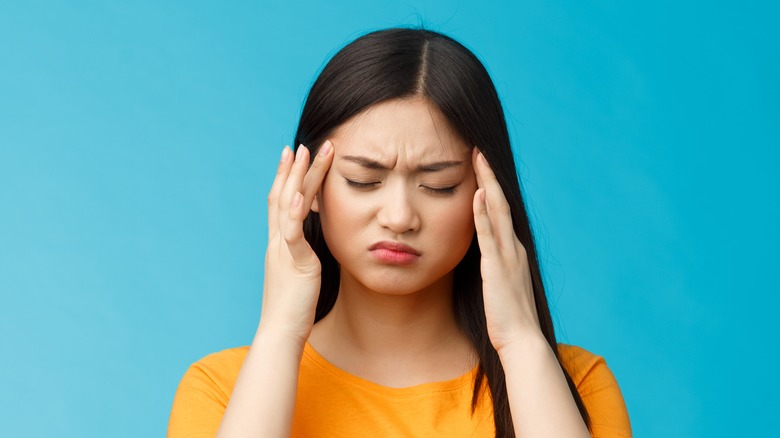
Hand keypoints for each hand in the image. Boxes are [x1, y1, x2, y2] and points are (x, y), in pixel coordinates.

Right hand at [259, 141, 333, 345]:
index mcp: (279, 245)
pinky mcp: (294, 263)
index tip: (294, 156)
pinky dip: (293, 211)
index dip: (286, 178)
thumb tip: (311, 248)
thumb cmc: (292, 309)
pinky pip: (291, 233)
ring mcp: (283, 250)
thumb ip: (302, 257)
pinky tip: (298, 192)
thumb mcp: (299, 275)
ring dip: (297, 177)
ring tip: (306, 152)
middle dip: (292, 169)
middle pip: (282, 196)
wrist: (280, 333)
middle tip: (300, 144)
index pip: (280, 204)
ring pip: (288, 205)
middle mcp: (278, 242)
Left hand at [472, 148, 541, 352]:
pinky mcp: (496, 267)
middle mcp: (513, 248)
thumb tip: (481, 260)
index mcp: (513, 252)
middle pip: (500, 204)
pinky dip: (482, 213)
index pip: (501, 213)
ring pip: (496, 211)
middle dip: (489, 176)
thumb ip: (493, 269)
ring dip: (486, 184)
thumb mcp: (500, 286)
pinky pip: (488, 234)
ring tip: (478, 159)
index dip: (491, 189)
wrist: (523, 340)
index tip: (481, 167)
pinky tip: (476, 194)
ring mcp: (507, 256)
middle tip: (479, 150)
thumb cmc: (509, 318)